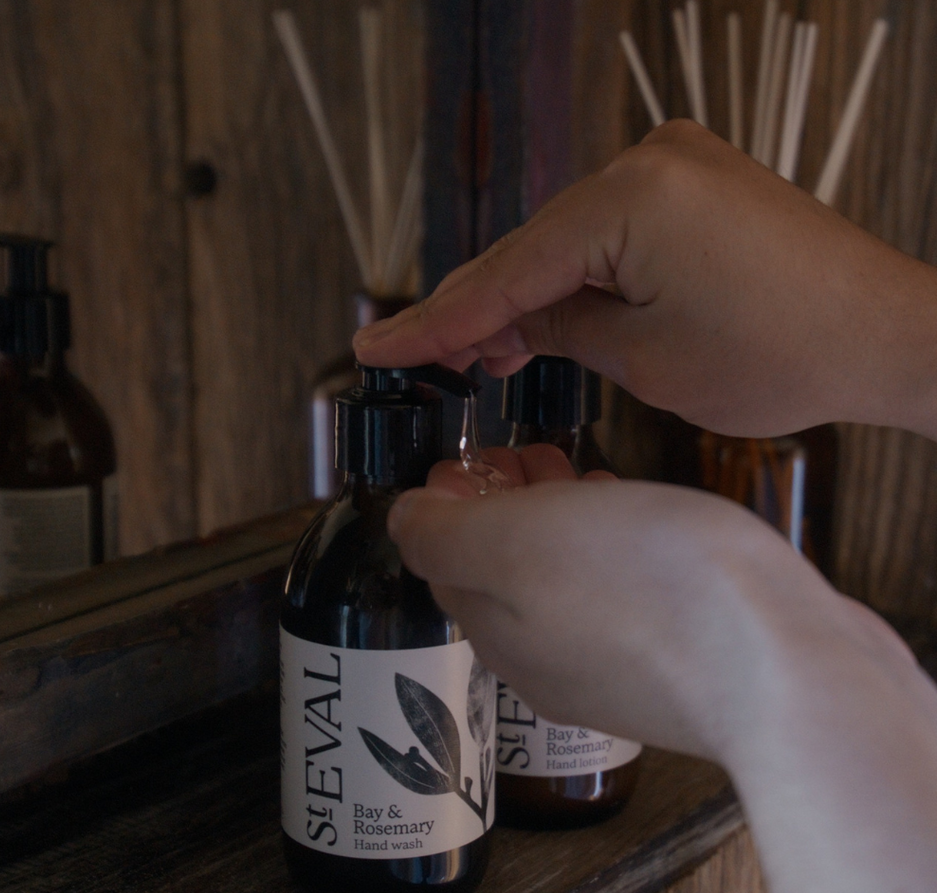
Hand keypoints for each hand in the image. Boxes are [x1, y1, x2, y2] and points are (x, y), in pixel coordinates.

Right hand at [356, 120, 936, 439]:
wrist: (884, 336)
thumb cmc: (784, 353)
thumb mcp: (644, 358)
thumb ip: (561, 330)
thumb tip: (509, 325)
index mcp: (631, 199)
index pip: (507, 272)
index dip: (437, 320)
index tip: (379, 347)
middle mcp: (649, 161)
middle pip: (530, 249)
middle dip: (474, 309)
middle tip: (417, 357)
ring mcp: (674, 167)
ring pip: (564, 243)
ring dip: (523, 298)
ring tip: (477, 357)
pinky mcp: (692, 186)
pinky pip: (607, 234)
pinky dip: (573, 279)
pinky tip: (541, 321)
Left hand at [391, 456, 912, 765]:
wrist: (785, 670)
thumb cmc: (645, 589)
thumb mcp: (515, 541)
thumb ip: (446, 534)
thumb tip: (403, 521)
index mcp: (496, 631)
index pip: (443, 563)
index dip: (447, 504)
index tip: (470, 457)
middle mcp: (545, 662)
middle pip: (503, 573)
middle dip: (504, 507)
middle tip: (526, 454)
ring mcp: (613, 670)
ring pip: (562, 582)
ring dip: (560, 522)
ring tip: (579, 471)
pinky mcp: (676, 664)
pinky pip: (622, 596)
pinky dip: (613, 549)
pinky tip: (639, 516)